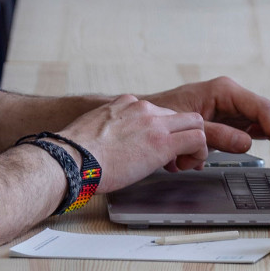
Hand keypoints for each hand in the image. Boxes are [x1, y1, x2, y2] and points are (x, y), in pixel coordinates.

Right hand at [54, 95, 208, 192]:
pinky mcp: (163, 142)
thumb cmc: (75, 153)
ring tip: (183, 162)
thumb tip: (109, 144)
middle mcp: (142, 108)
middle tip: (176, 156)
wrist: (71, 159)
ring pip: (195, 122)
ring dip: (194, 143)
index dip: (162, 131)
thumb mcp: (93, 129)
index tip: (156, 148)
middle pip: (179, 114)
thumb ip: (109, 130)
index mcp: (125, 104)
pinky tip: (186, 166)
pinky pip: (197, 139)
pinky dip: (198, 153)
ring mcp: (154, 123)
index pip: (157, 111)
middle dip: (182, 134)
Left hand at [145, 76, 269, 163]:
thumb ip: (219, 135)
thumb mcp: (190, 127)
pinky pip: (256, 127)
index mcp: (225, 91)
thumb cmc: (162, 115)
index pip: (263, 110)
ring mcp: (234, 107)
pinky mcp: (230, 119)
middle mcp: (233, 96)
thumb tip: (248, 143)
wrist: (144, 118)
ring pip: (268, 120)